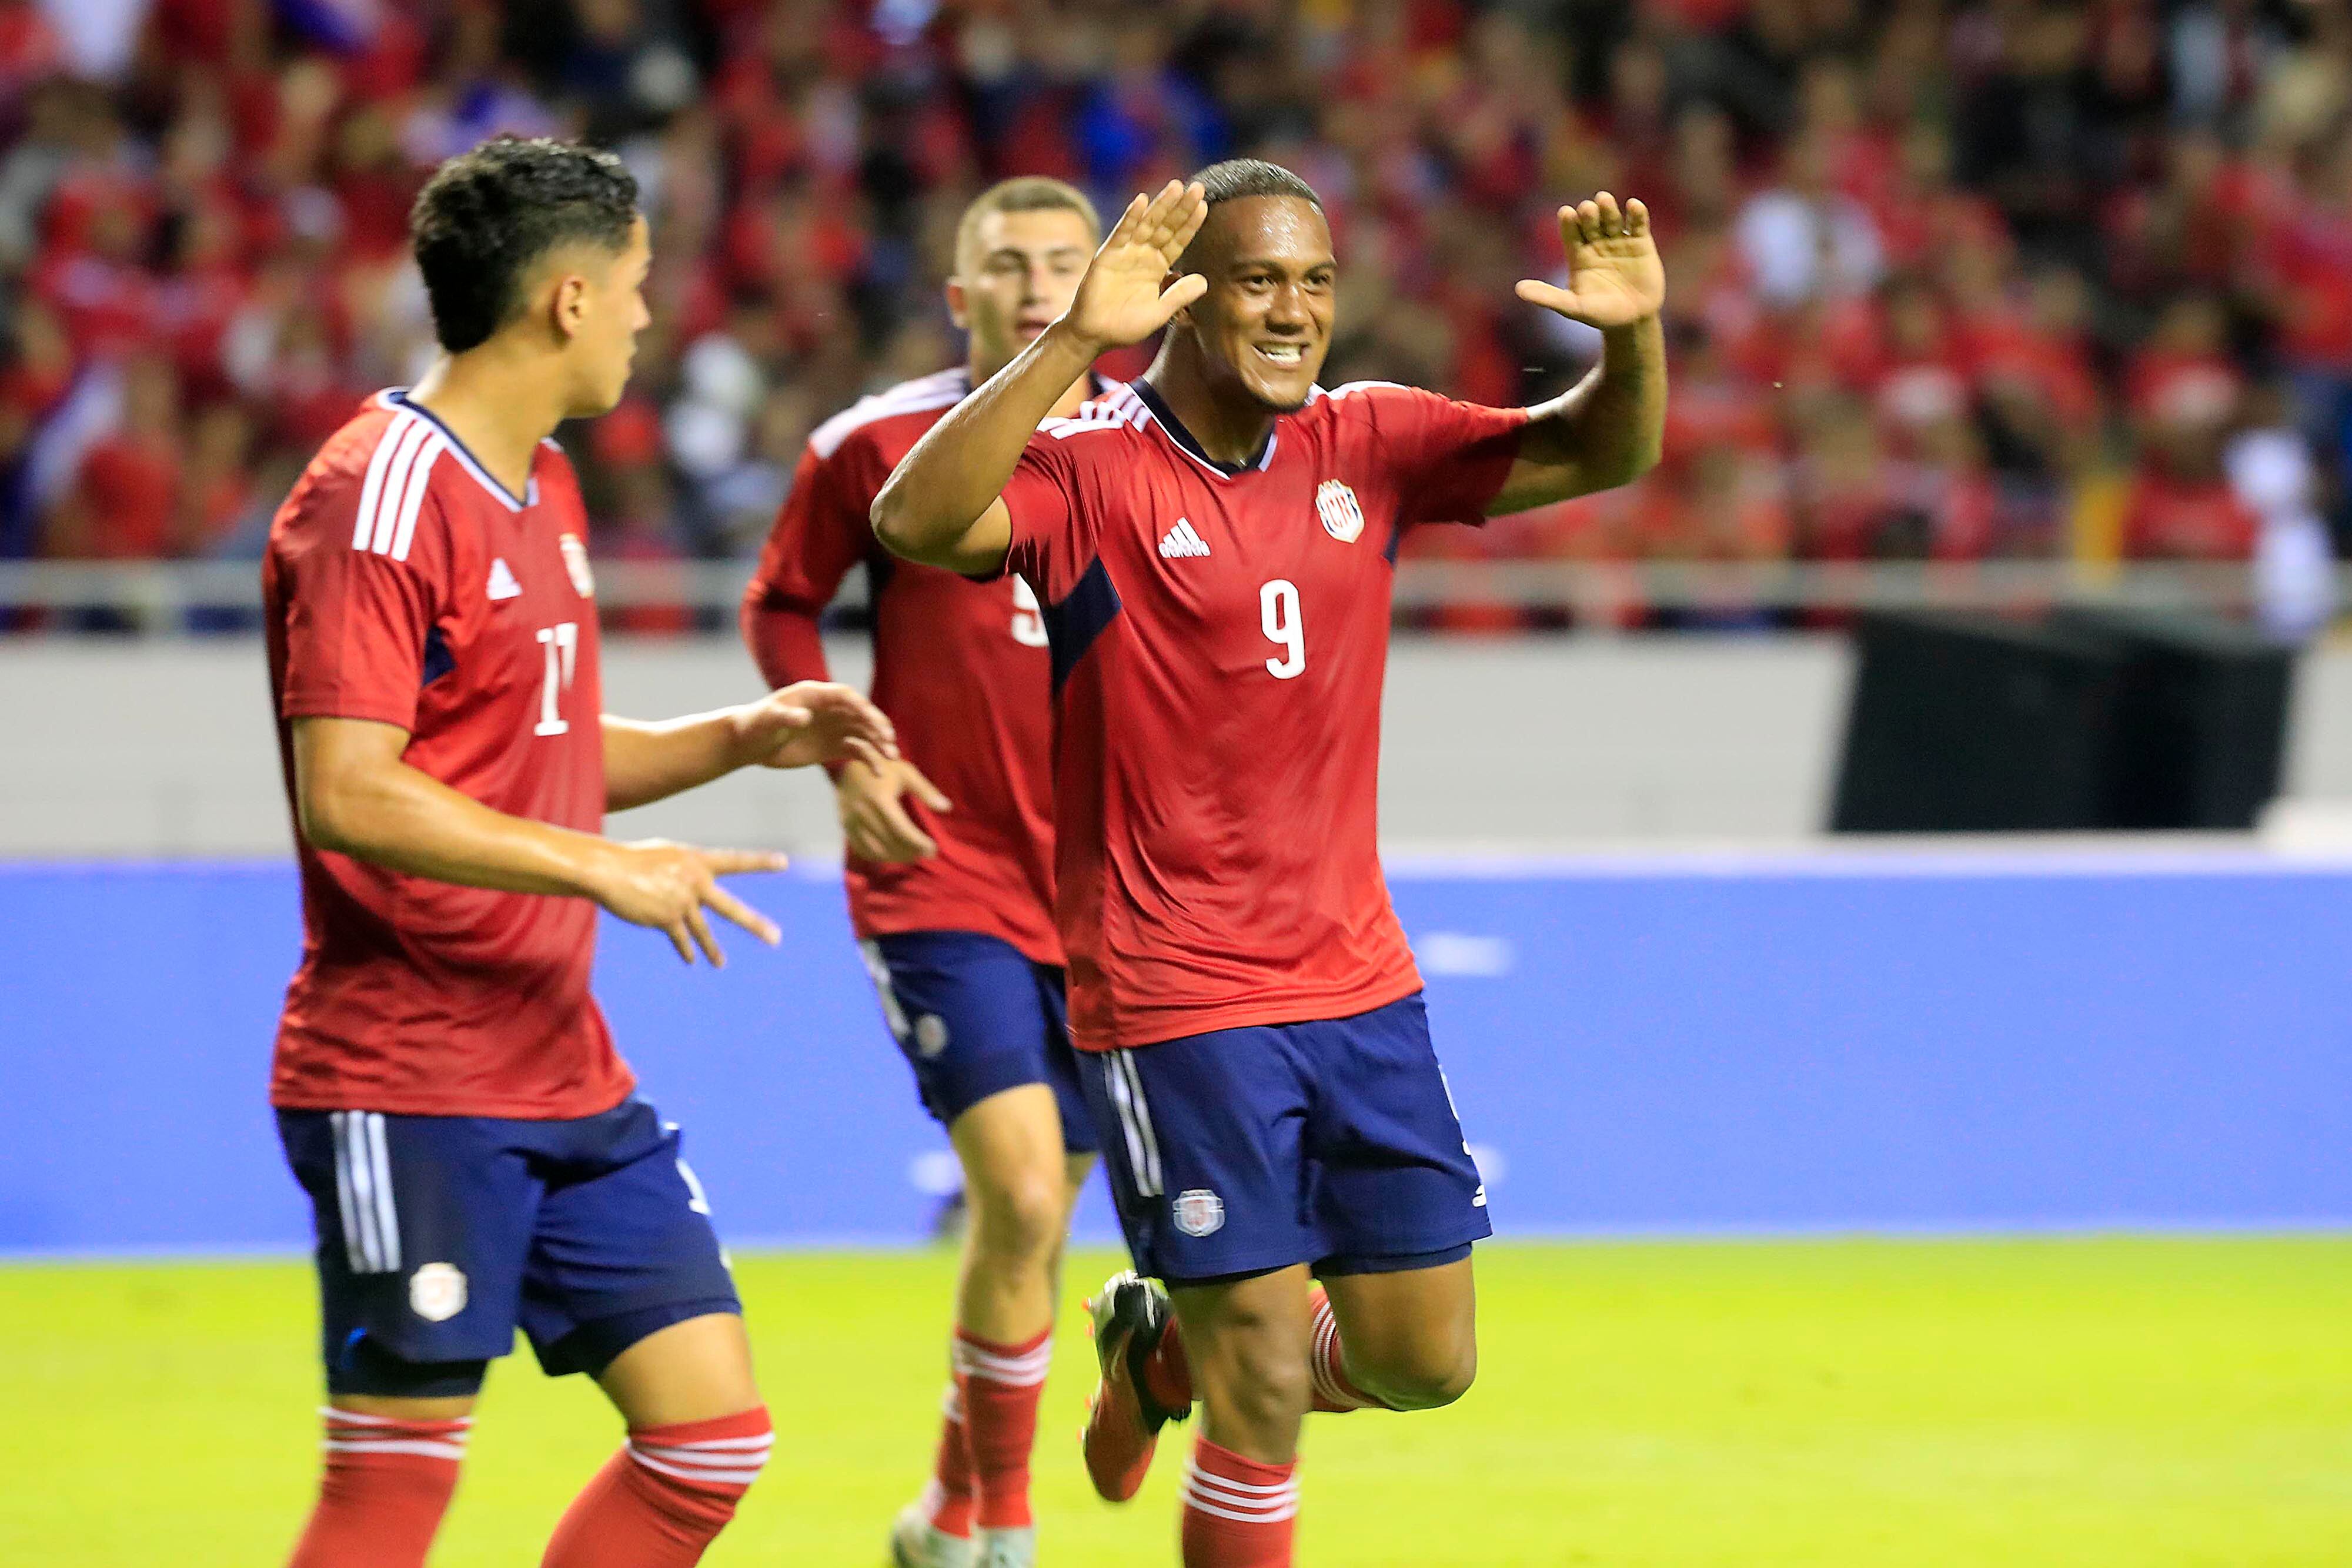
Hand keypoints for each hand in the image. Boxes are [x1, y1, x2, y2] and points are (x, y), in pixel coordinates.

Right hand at [591, 839, 787, 966]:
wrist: (609, 871)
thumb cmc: (636, 859)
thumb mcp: (669, 855)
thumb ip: (689, 870)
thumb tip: (700, 888)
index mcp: (698, 861)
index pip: (735, 861)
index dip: (759, 862)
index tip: (784, 863)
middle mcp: (695, 882)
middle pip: (730, 908)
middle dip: (754, 925)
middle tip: (776, 938)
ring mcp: (682, 902)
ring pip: (704, 931)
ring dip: (712, 950)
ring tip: (721, 963)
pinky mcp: (666, 919)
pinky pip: (681, 939)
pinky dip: (686, 949)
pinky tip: (692, 959)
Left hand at [736, 682, 897, 771]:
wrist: (749, 744)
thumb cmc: (754, 725)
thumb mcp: (767, 719)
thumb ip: (786, 717)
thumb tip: (805, 718)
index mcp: (815, 695)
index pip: (845, 696)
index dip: (861, 706)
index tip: (873, 719)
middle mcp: (830, 710)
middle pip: (861, 714)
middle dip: (877, 726)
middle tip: (889, 741)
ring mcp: (833, 729)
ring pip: (864, 733)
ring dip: (879, 744)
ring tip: (893, 758)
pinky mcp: (833, 748)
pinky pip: (857, 751)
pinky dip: (870, 760)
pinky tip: (880, 773)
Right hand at [836, 757, 952, 862]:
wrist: (848, 765)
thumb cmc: (882, 767)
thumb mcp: (906, 772)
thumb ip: (926, 791)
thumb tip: (946, 807)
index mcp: (880, 800)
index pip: (902, 830)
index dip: (919, 843)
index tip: (933, 849)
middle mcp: (863, 814)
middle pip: (890, 843)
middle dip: (911, 852)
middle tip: (927, 854)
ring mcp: (851, 822)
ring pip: (876, 851)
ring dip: (897, 857)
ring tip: (913, 855)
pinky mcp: (844, 827)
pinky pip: (862, 849)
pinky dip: (879, 856)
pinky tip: (893, 855)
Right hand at [1062, 180, 1210, 351]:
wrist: (1094, 334)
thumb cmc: (1125, 327)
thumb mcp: (1159, 313)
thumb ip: (1179, 296)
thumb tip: (1204, 281)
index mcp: (1158, 267)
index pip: (1178, 241)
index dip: (1190, 224)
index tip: (1204, 206)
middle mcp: (1143, 255)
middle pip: (1166, 227)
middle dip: (1181, 208)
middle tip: (1197, 187)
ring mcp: (1125, 253)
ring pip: (1147, 224)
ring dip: (1161, 205)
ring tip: (1176, 186)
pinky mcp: (1107, 255)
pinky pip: (1121, 233)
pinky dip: (1131, 217)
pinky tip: (1142, 201)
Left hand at [1516, 192, 1664, 330]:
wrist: (1633, 321)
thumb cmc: (1600, 315)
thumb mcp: (1573, 307)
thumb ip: (1548, 297)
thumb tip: (1518, 290)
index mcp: (1578, 254)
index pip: (1570, 233)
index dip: (1568, 223)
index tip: (1566, 213)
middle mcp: (1597, 243)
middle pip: (1590, 222)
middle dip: (1588, 214)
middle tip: (1586, 209)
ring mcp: (1619, 241)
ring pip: (1612, 219)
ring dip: (1608, 209)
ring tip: (1603, 200)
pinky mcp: (1641, 242)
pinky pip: (1638, 224)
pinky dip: (1637, 214)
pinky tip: (1633, 206)